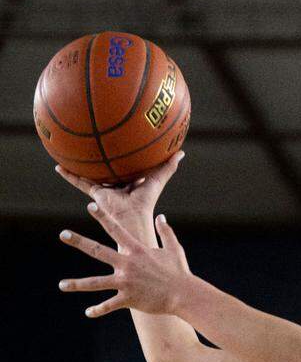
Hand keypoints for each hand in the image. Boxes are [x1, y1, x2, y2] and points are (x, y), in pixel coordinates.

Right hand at [55, 151, 183, 242]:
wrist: (132, 218)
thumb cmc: (147, 201)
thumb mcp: (157, 179)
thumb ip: (168, 167)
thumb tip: (181, 152)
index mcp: (133, 181)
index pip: (130, 166)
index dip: (127, 157)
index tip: (123, 144)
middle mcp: (119, 184)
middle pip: (110, 169)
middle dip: (104, 159)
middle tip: (95, 143)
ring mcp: (106, 189)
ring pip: (92, 174)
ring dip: (82, 166)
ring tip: (70, 153)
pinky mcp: (96, 193)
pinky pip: (80, 182)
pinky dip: (69, 175)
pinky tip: (58, 167)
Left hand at [58, 208, 193, 317]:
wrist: (184, 294)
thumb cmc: (180, 272)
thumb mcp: (174, 249)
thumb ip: (166, 232)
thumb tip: (161, 217)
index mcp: (137, 251)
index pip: (116, 230)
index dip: (103, 217)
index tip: (90, 207)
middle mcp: (127, 264)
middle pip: (97, 251)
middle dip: (79, 242)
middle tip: (63, 234)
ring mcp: (126, 282)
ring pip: (96, 283)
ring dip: (77, 284)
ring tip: (61, 285)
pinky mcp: (128, 299)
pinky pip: (109, 305)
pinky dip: (98, 310)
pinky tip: (88, 312)